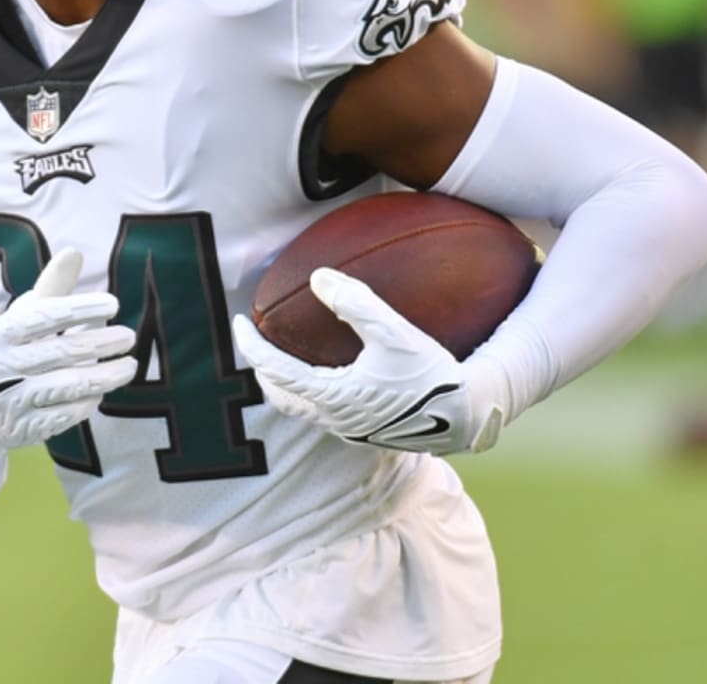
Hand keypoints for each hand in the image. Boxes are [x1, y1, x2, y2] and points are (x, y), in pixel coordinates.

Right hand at [0, 248, 136, 454]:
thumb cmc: (11, 350)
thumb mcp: (23, 318)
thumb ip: (52, 288)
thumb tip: (74, 252)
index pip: (43, 317)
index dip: (80, 309)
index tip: (114, 304)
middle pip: (58, 353)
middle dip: (99, 344)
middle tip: (130, 336)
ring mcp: (8, 402)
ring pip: (64, 388)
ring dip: (103, 377)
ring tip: (129, 366)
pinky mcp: (21, 431)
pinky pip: (63, 416)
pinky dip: (85, 403)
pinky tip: (101, 392)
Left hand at [233, 268, 504, 455]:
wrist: (467, 415)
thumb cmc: (432, 373)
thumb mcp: (394, 332)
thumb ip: (356, 302)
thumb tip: (319, 276)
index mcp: (333, 396)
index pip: (274, 370)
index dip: (250, 345)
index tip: (238, 321)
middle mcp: (335, 418)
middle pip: (280, 395)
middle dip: (261, 367)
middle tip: (254, 339)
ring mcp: (350, 428)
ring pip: (301, 408)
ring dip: (283, 382)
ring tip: (281, 357)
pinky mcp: (367, 430)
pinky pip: (323, 411)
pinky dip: (309, 390)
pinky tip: (326, 372)